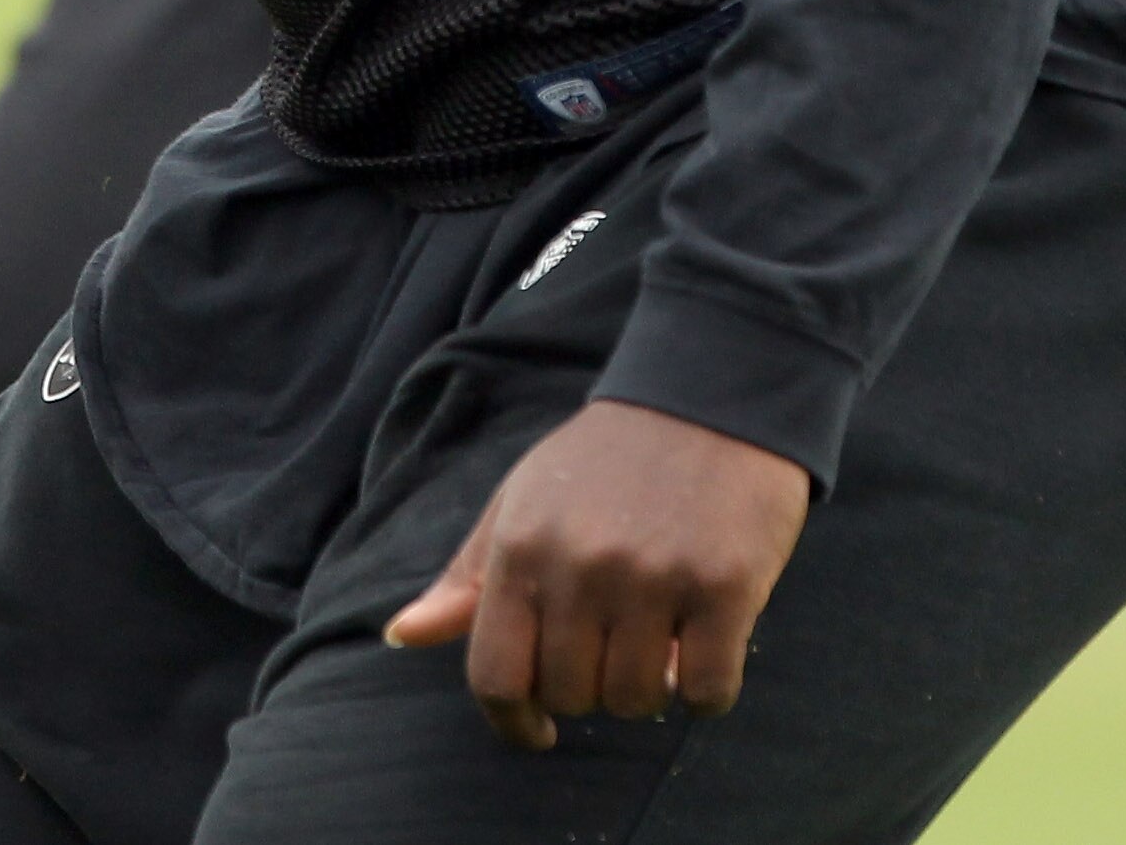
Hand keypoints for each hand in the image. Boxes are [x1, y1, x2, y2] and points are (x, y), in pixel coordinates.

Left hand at [384, 401, 809, 749]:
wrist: (705, 396)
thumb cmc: (605, 460)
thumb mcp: (522, 502)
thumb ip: (468, 577)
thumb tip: (401, 635)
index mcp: (522, 546)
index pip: (496, 676)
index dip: (513, 721)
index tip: (538, 730)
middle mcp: (581, 565)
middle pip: (572, 697)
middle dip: (592, 687)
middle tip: (614, 642)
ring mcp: (654, 577)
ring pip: (637, 701)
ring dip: (650, 688)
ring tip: (658, 634)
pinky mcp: (724, 586)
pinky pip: (706, 693)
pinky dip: (707, 690)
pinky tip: (706, 645)